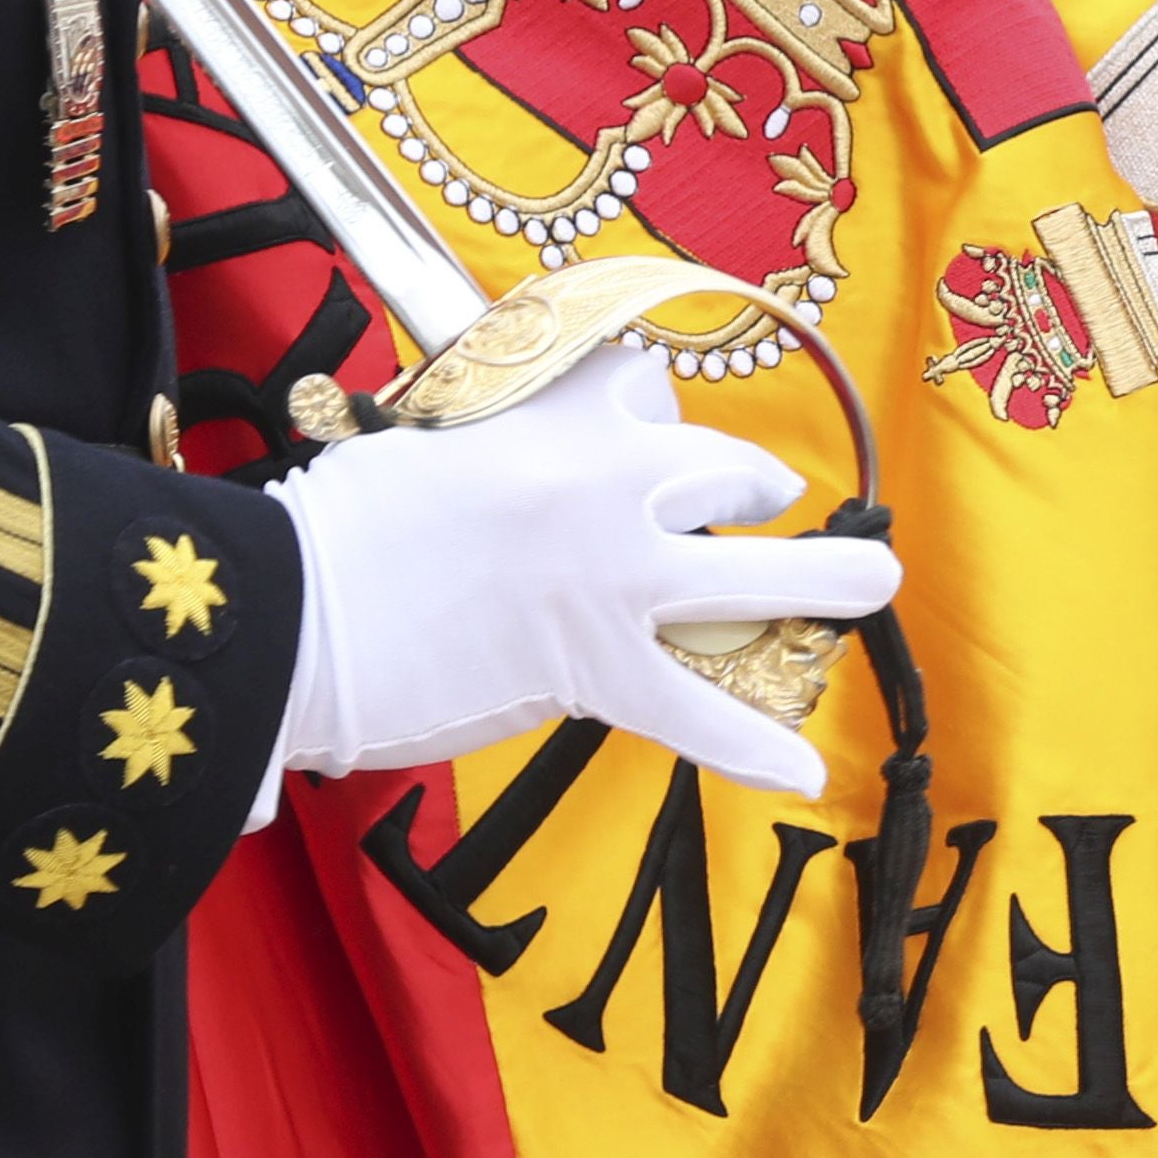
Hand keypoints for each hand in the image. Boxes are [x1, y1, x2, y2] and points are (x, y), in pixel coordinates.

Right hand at [275, 349, 902, 801]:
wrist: (287, 613)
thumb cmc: (333, 531)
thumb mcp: (425, 444)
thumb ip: (493, 448)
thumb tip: (510, 469)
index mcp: (555, 418)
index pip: (639, 384)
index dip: (644, 410)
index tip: (639, 426)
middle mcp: (608, 486)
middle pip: (727, 468)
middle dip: (750, 486)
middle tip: (759, 497)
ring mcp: (616, 579)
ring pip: (758, 577)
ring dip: (828, 579)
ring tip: (871, 582)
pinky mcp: (599, 669)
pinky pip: (698, 715)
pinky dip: (754, 749)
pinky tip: (806, 773)